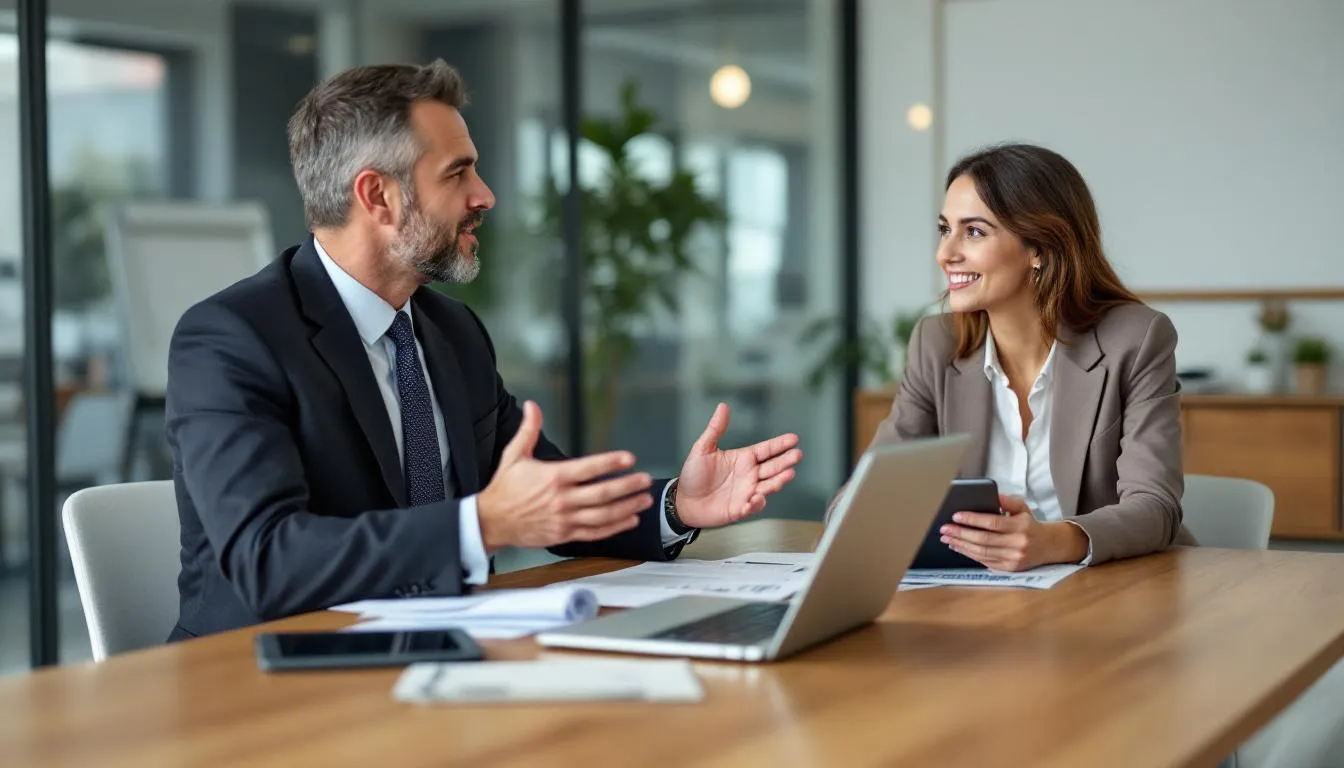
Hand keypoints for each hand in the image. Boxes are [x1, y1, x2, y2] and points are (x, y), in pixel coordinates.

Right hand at [477, 401, 653, 551]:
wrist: (491, 521)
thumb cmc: (505, 488)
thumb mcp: (514, 455)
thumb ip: (528, 430)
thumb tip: (532, 405)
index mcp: (553, 477)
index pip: (588, 468)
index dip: (610, 462)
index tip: (629, 458)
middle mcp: (562, 499)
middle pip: (602, 493)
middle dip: (627, 486)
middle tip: (645, 480)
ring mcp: (565, 519)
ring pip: (603, 514)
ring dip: (627, 507)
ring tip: (644, 500)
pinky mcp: (565, 534)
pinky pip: (595, 532)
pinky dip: (615, 527)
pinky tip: (630, 520)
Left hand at [673, 403, 802, 528]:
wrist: (684, 501)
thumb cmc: (693, 476)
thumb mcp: (702, 449)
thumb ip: (715, 429)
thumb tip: (723, 406)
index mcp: (743, 459)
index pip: (766, 450)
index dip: (780, 444)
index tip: (794, 439)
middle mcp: (749, 475)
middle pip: (773, 467)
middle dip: (786, 461)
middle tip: (797, 455)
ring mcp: (747, 492)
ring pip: (768, 485)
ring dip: (779, 481)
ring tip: (788, 474)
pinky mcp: (741, 508)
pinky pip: (753, 506)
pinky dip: (757, 503)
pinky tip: (757, 498)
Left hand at [939, 495, 1089, 570]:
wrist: (1049, 546)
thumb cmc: (1030, 525)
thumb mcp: (1022, 508)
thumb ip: (1006, 501)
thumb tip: (990, 495)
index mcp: (1021, 526)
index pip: (992, 522)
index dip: (972, 520)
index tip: (956, 516)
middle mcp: (1018, 544)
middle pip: (983, 539)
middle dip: (961, 534)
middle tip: (945, 529)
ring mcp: (1013, 558)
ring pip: (982, 552)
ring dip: (961, 545)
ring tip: (948, 538)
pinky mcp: (1009, 569)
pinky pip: (985, 561)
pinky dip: (970, 554)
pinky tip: (959, 547)